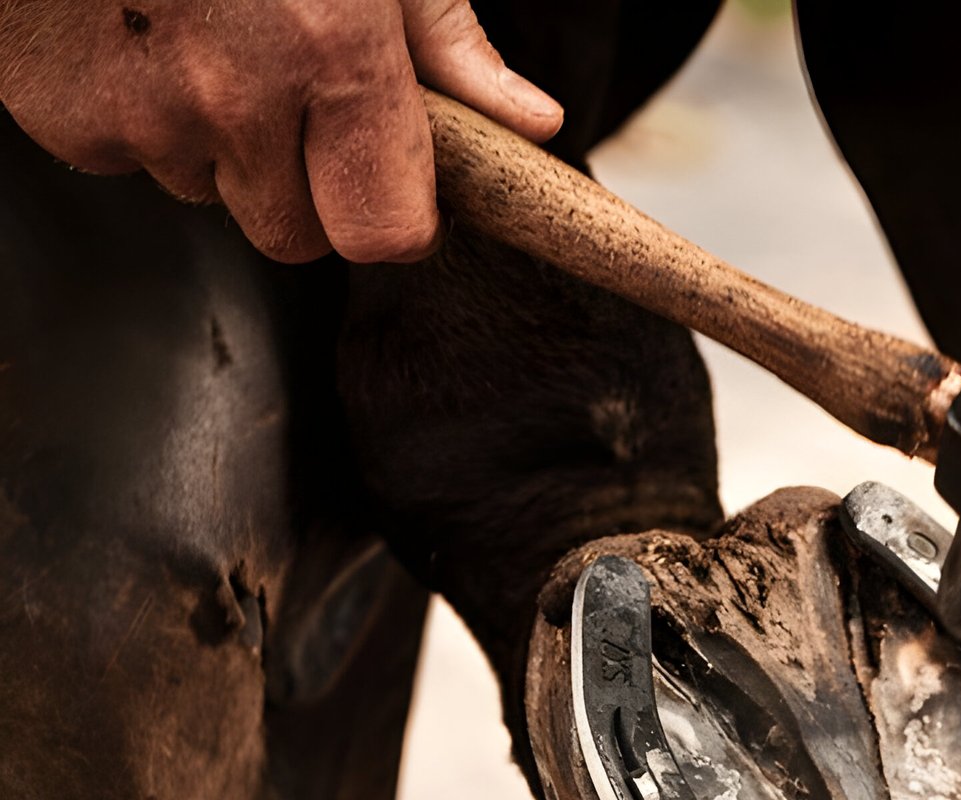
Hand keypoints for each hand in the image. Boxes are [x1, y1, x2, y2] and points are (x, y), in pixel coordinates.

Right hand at [0, 0, 561, 261]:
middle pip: (298, 235)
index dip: (396, 219)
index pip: (385, 234)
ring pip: (208, 192)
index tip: (394, 187)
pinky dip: (134, 112)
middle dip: (307, 188)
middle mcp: (234, 97)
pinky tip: (136, 32)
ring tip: (201, 33)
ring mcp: (139, 112)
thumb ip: (447, 41)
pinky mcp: (59, 114)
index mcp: (330, 52)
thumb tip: (530, 122)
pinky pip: (122, 156)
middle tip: (289, 90)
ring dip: (216, 141)